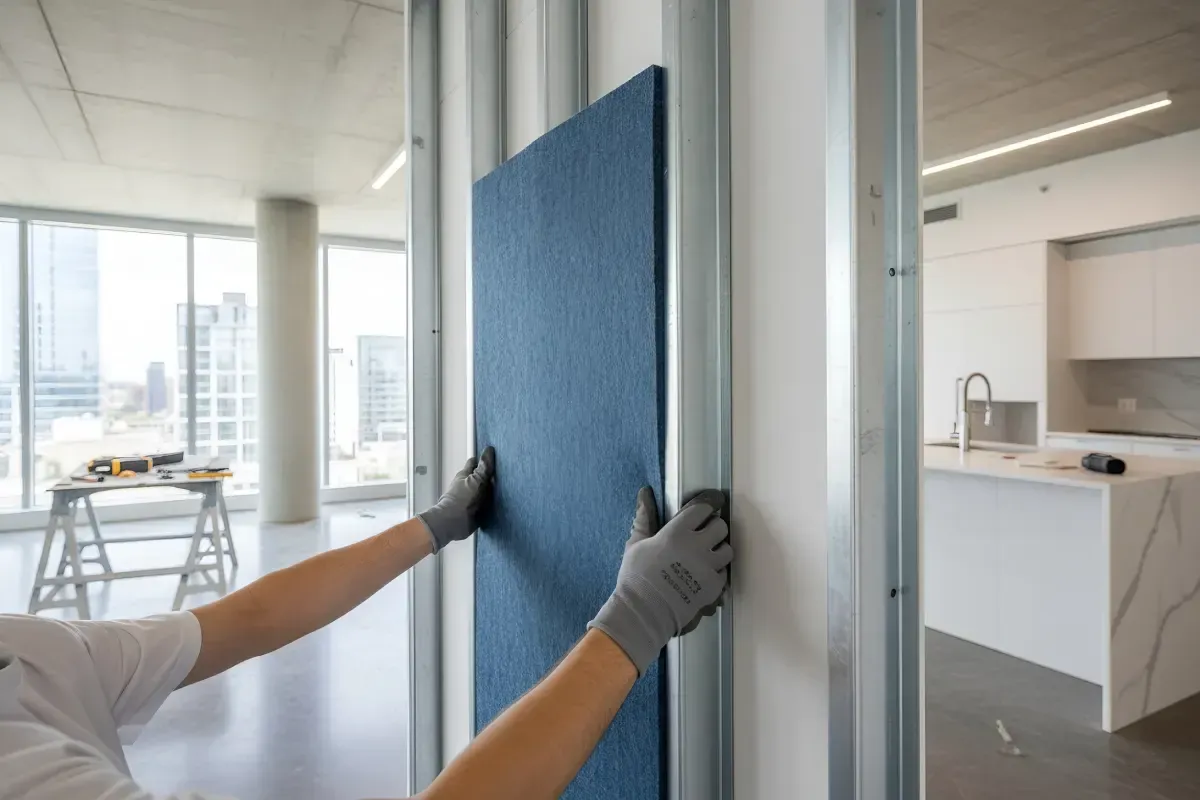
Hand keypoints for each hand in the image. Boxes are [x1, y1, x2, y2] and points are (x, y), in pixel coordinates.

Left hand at [418, 447, 495, 552]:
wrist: (453, 522)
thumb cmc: (461, 500)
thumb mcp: (475, 480)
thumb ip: (483, 467)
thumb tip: (489, 450)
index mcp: (465, 475)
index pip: (474, 463)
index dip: (483, 459)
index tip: (493, 457)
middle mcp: (467, 486)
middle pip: (480, 477)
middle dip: (490, 475)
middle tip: (505, 473)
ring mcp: (471, 498)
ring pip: (484, 490)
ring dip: (492, 490)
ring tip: (506, 487)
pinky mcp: (475, 511)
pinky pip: (487, 504)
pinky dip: (493, 503)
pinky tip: (502, 503)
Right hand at [588, 487, 731, 675]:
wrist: (643, 613)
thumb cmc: (636, 577)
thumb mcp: (636, 543)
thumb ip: (645, 517)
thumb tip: (645, 493)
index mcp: (677, 532)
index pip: (703, 508)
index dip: (709, 504)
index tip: (711, 503)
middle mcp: (696, 547)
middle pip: (720, 526)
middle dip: (714, 527)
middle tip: (705, 533)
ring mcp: (707, 568)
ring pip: (727, 550)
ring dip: (719, 549)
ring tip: (706, 555)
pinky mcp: (713, 587)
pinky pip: (724, 573)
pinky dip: (717, 572)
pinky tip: (704, 574)